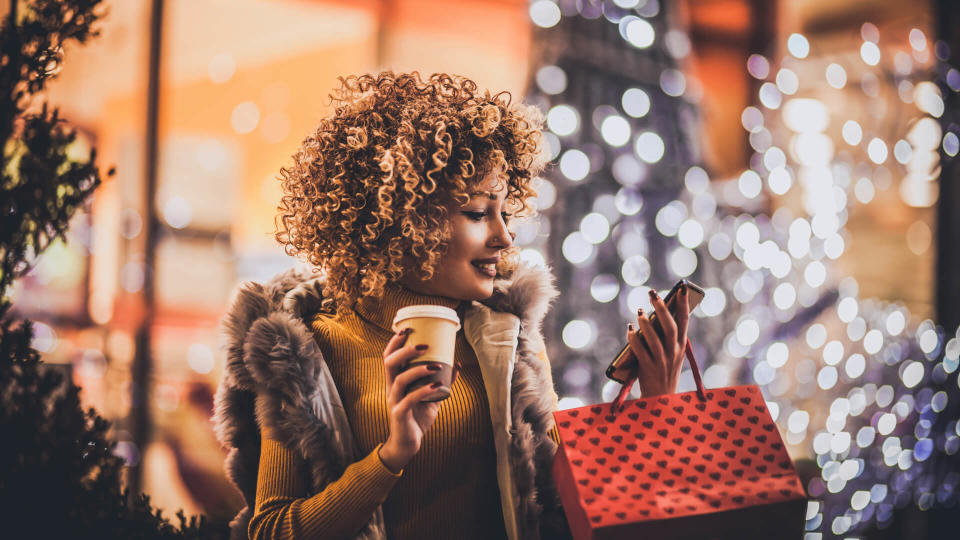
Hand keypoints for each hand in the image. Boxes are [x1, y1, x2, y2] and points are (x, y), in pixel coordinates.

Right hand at [378, 329, 458, 472]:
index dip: (394, 342)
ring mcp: (394, 401)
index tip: (407, 329)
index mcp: (395, 381)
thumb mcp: (431, 397)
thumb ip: (441, 382)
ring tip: (435, 365)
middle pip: (389, 363)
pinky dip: (423, 391)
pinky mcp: (400, 414)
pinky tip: (436, 386)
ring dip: (417, 369)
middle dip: (404, 350)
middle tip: (423, 345)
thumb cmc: (417, 418)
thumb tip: (457, 364)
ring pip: (398, 379)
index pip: (388, 357)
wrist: (408, 444)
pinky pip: (409, 400)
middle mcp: (391, 389)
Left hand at [624, 285, 689, 397]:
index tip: (681, 288)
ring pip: (655, 339)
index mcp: (681, 347)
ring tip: (640, 310)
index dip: (683, 304)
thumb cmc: (664, 372)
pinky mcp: (648, 369)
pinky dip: (634, 339)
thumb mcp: (672, 354)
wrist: (662, 400)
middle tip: (653, 293)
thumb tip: (656, 315)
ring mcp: (662, 362)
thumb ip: (667, 337)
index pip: (685, 322)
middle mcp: (674, 353)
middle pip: (670, 327)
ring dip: (646, 323)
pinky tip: (630, 329)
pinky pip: (640, 351)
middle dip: (662, 308)